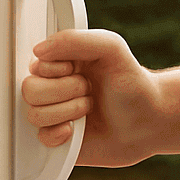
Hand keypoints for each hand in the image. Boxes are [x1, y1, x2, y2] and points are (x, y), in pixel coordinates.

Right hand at [22, 29, 161, 167]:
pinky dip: (61, 135)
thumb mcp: (111, 48)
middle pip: (30, 90)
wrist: (149, 123)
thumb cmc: (133, 85)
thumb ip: (75, 40)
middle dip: (64, 92)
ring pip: (34, 115)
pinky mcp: (58, 139)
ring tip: (88, 110)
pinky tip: (77, 131)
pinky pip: (41, 138)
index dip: (56, 71)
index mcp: (62, 63)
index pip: (35, 65)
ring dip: (67, 112)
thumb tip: (39, 51)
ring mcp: (55, 113)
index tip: (77, 70)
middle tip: (88, 91)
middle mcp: (54, 87)